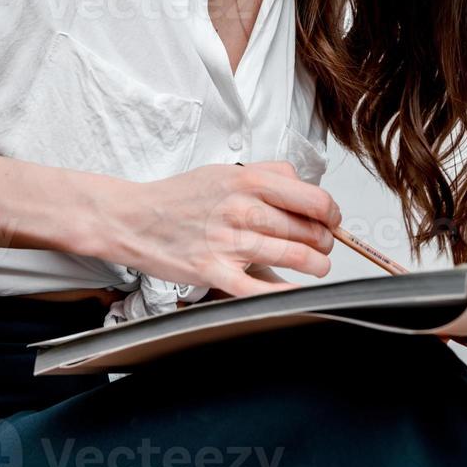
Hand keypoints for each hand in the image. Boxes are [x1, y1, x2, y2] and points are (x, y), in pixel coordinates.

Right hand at [84, 160, 339, 298]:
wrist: (134, 218)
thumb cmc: (179, 197)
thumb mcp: (225, 171)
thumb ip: (268, 173)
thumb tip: (304, 184)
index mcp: (249, 182)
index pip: (314, 199)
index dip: (331, 214)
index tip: (331, 220)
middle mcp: (243, 210)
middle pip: (309, 231)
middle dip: (324, 242)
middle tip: (323, 245)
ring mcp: (230, 242)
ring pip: (295, 257)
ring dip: (316, 266)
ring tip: (316, 266)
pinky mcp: (216, 272)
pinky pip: (261, 289)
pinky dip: (286, 294)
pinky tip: (297, 292)